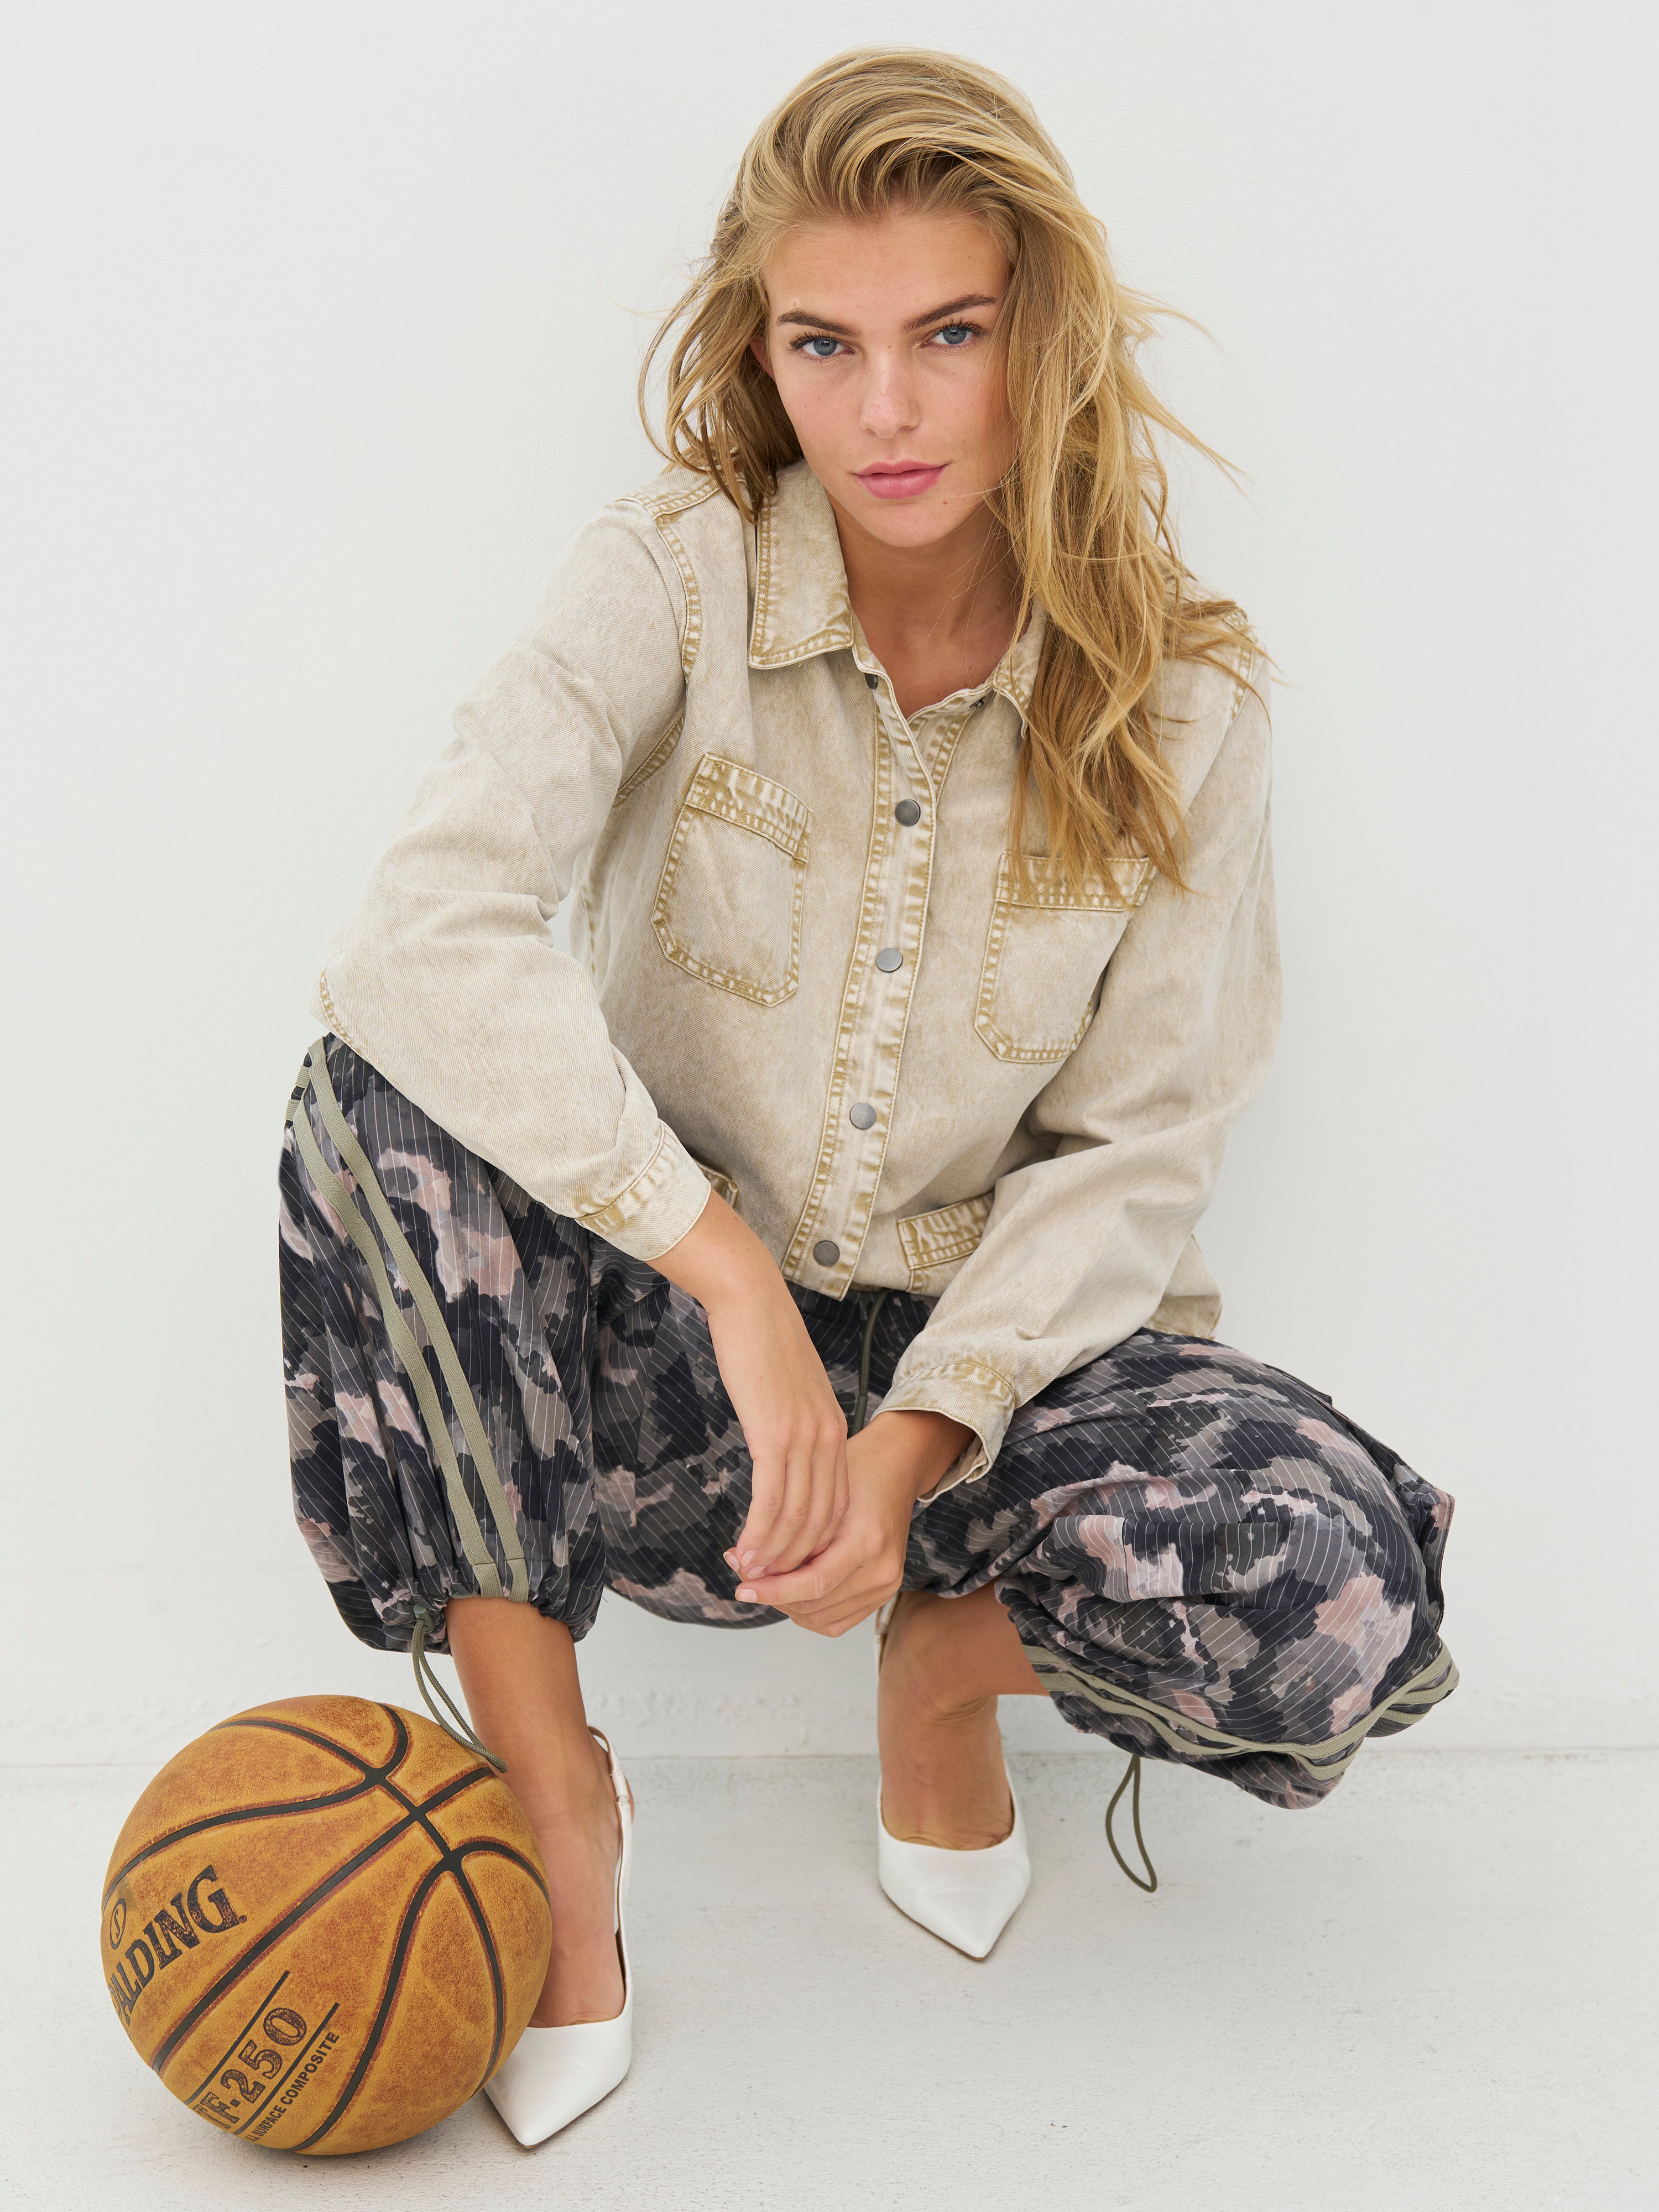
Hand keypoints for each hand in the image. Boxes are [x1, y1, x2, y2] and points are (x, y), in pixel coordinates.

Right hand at [652, 1193, 847, 1577]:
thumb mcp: (788, 1390)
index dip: (815, 1541)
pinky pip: (772, 1501)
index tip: (789, 1562)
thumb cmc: (760, 1340)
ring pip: (798, 1518)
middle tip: (766, 1583)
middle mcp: (829, 1439)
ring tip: (750, 1576)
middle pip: (822, 1520)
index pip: (836, 1503)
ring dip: (775, 1554)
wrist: (750, 1301)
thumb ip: (792, 1422)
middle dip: (796, 1559)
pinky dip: (760, 1533)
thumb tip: (779, 1449)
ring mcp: (805, 1438)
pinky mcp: (776, 1434)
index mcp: (834, 1429)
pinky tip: (744, 1551)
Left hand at [730, 1410, 972, 1635]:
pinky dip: (808, 1613)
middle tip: (745, 1577)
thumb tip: (744, 1564)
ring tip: (765, 1582)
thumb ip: (788, 1533)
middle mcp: (882, 1569)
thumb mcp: (819, 1494)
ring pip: (820, 1618)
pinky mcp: (883, 1594)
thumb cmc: (856, 1473)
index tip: (742, 1588)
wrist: (895, 1471)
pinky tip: (790, 1592)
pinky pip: (836, 1622)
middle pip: (815, 1604)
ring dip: (787, 1605)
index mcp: (867, 1541)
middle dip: (774, 1595)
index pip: (814, 1582)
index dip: (773, 1590)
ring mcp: (886, 1585)